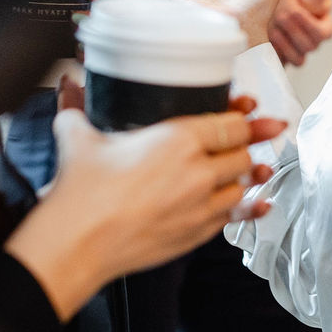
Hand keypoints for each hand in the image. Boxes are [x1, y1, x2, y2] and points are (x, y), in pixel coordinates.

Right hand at [6, 93, 285, 319]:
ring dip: (251, 176)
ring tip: (260, 168)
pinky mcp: (195, 235)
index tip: (256, 111)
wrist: (76, 244)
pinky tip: (260, 205)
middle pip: (241, 154)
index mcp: (178, 140)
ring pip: (241, 187)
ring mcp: (199, 207)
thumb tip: (67, 86)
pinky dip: (249, 210)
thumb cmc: (80, 194)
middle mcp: (197, 173)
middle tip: (264, 134)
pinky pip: (233, 219)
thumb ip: (77, 108)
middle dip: (251, 144)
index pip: (230, 125)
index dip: (246, 116)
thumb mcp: (78, 138)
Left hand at [271, 0, 331, 65]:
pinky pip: (297, 60)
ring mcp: (305, 46)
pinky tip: (272, 38)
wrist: (250, 12)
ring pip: (309, 47)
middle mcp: (316, 31)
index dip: (317, 6)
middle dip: (304, 22)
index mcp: (321, 11)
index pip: (328, 9)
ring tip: (277, 24)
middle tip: (288, 11)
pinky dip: (285, 49)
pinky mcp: (292, 57)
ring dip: (293, 35)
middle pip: (322, 34)